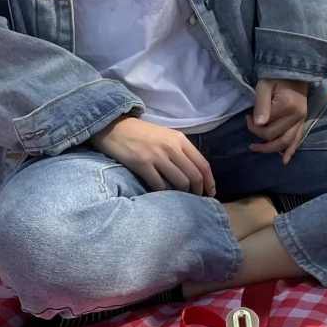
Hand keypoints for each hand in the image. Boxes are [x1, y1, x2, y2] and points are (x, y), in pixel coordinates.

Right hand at [90, 117, 214, 195]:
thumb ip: (181, 151)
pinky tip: (163, 195)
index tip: (210, 193)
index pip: (203, 165)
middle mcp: (172, 148)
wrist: (115, 127)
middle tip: (196, 198)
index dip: (209, 182)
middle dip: (198, 191)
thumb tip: (196, 173)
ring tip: (181, 198)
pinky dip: (163, 193)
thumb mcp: (167, 136)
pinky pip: (159, 186)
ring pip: (180, 182)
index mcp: (180, 140)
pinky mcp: (142, 165)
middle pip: (194, 176)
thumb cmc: (143, 134)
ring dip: (183, 194)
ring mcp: (157, 156)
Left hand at [248, 78, 309, 163]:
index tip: (247, 117)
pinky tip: (285, 161)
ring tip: (256, 148)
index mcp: (287, 107)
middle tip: (249, 126)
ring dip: (271, 149)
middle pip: (275, 136)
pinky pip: (298, 140)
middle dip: (259, 135)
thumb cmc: (276, 77)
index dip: (253, 125)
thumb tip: (258, 124)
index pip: (267, 126)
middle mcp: (297, 117)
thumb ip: (261, 105)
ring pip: (286, 142)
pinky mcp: (303, 123)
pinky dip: (291, 151)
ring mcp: (301, 121)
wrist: (295, 73)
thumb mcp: (264, 86)